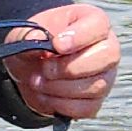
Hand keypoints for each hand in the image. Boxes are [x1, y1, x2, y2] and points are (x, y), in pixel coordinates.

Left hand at [4, 3, 118, 118]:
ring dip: (60, 88)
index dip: (80, 36)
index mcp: (92, 22)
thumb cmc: (36, 42)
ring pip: (96, 86)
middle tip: (45, 68)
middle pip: (106, 57)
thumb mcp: (25, 32)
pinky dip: (61, 105)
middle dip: (69, 67)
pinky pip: (87, 108)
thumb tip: (34, 39)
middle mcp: (106, 48)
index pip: (99, 26)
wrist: (30, 66)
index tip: (57, 45)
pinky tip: (46, 95)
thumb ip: (28, 33)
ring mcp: (105, 76)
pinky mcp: (96, 100)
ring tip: (37, 81)